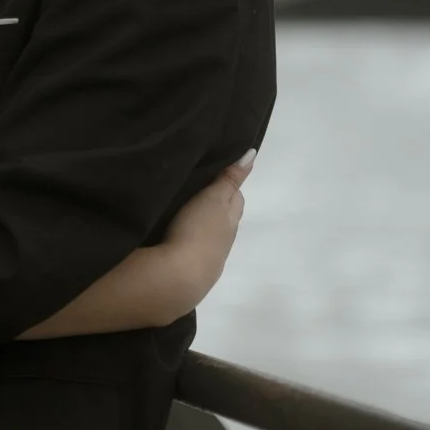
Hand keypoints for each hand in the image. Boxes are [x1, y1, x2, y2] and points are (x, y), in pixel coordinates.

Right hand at [162, 149, 255, 308]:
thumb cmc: (198, 229)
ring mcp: (211, 258)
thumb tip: (252, 154)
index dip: (228, 186)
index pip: (237, 198)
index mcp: (231, 219)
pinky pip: (197, 250)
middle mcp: (226, 239)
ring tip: (183, 213)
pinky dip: (191, 241)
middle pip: (226, 218)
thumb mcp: (214, 197)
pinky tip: (177, 237)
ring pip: (211, 235)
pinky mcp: (194, 271)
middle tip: (196, 190)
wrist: (181, 276)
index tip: (213, 175)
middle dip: (216, 205)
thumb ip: (230, 178)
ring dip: (202, 225)